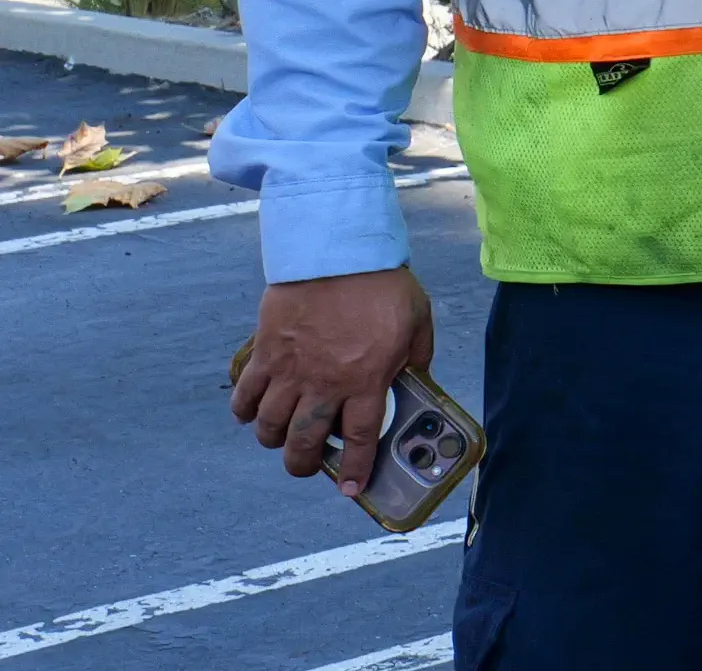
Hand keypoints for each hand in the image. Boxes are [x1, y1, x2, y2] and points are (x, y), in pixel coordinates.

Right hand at [236, 267, 433, 489]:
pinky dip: (244, 410)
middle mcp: (325, 384)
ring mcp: (290, 370)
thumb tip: (415, 380)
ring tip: (281, 439)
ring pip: (270, 426)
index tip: (350, 489)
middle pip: (304, 442)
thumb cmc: (382, 285)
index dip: (355, 470)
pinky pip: (245, 394)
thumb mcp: (417, 323)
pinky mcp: (265, 353)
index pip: (360, 439)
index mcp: (366, 380)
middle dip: (303, 464)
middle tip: (306, 466)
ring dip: (273, 441)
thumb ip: (415, 358)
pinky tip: (251, 413)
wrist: (337, 251)